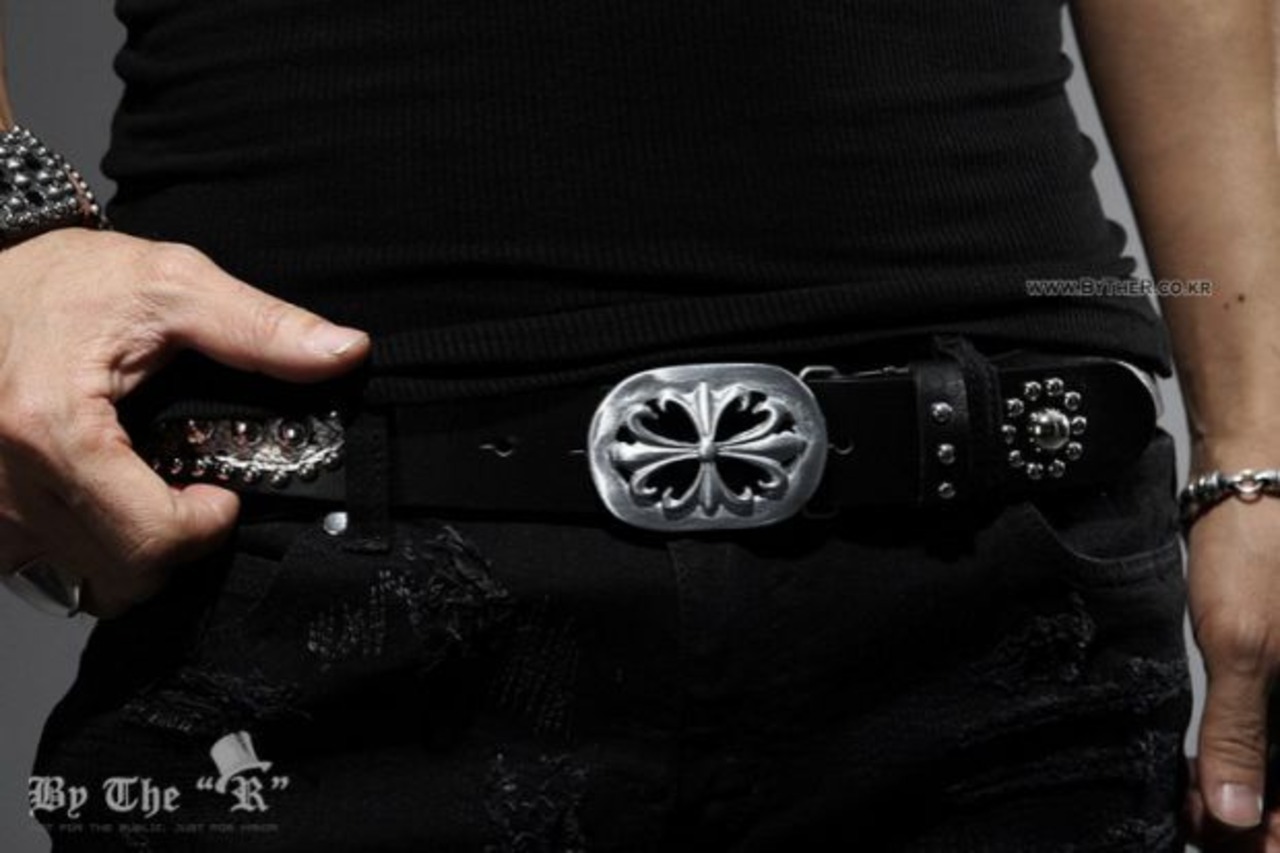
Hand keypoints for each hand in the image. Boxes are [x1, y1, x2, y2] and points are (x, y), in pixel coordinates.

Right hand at [0, 229, 368, 616]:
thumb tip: (344, 352)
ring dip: (132, 554)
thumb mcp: (170, 284)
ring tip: (146, 492)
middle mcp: (5, 483)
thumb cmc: (62, 278)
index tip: (220, 490)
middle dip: (178, 544)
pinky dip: (86, 551)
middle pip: (123, 577)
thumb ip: (260, 328)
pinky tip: (103, 500)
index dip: (207, 524)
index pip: (151, 539)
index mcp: (50, 429)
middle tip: (190, 493)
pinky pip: (43, 571)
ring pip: (85, 585)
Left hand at [1185, 464, 1279, 850]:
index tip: (1229, 848)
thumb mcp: (1243, 642)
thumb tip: (1235, 814)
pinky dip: (1239, 760)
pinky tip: (1198, 773)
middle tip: (1197, 828)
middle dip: (1252, 822)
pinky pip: (1271, 736)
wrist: (1254, 477)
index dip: (1271, 838)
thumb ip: (1240, 731)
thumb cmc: (1261, 548)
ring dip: (1241, 796)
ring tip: (1189, 808)